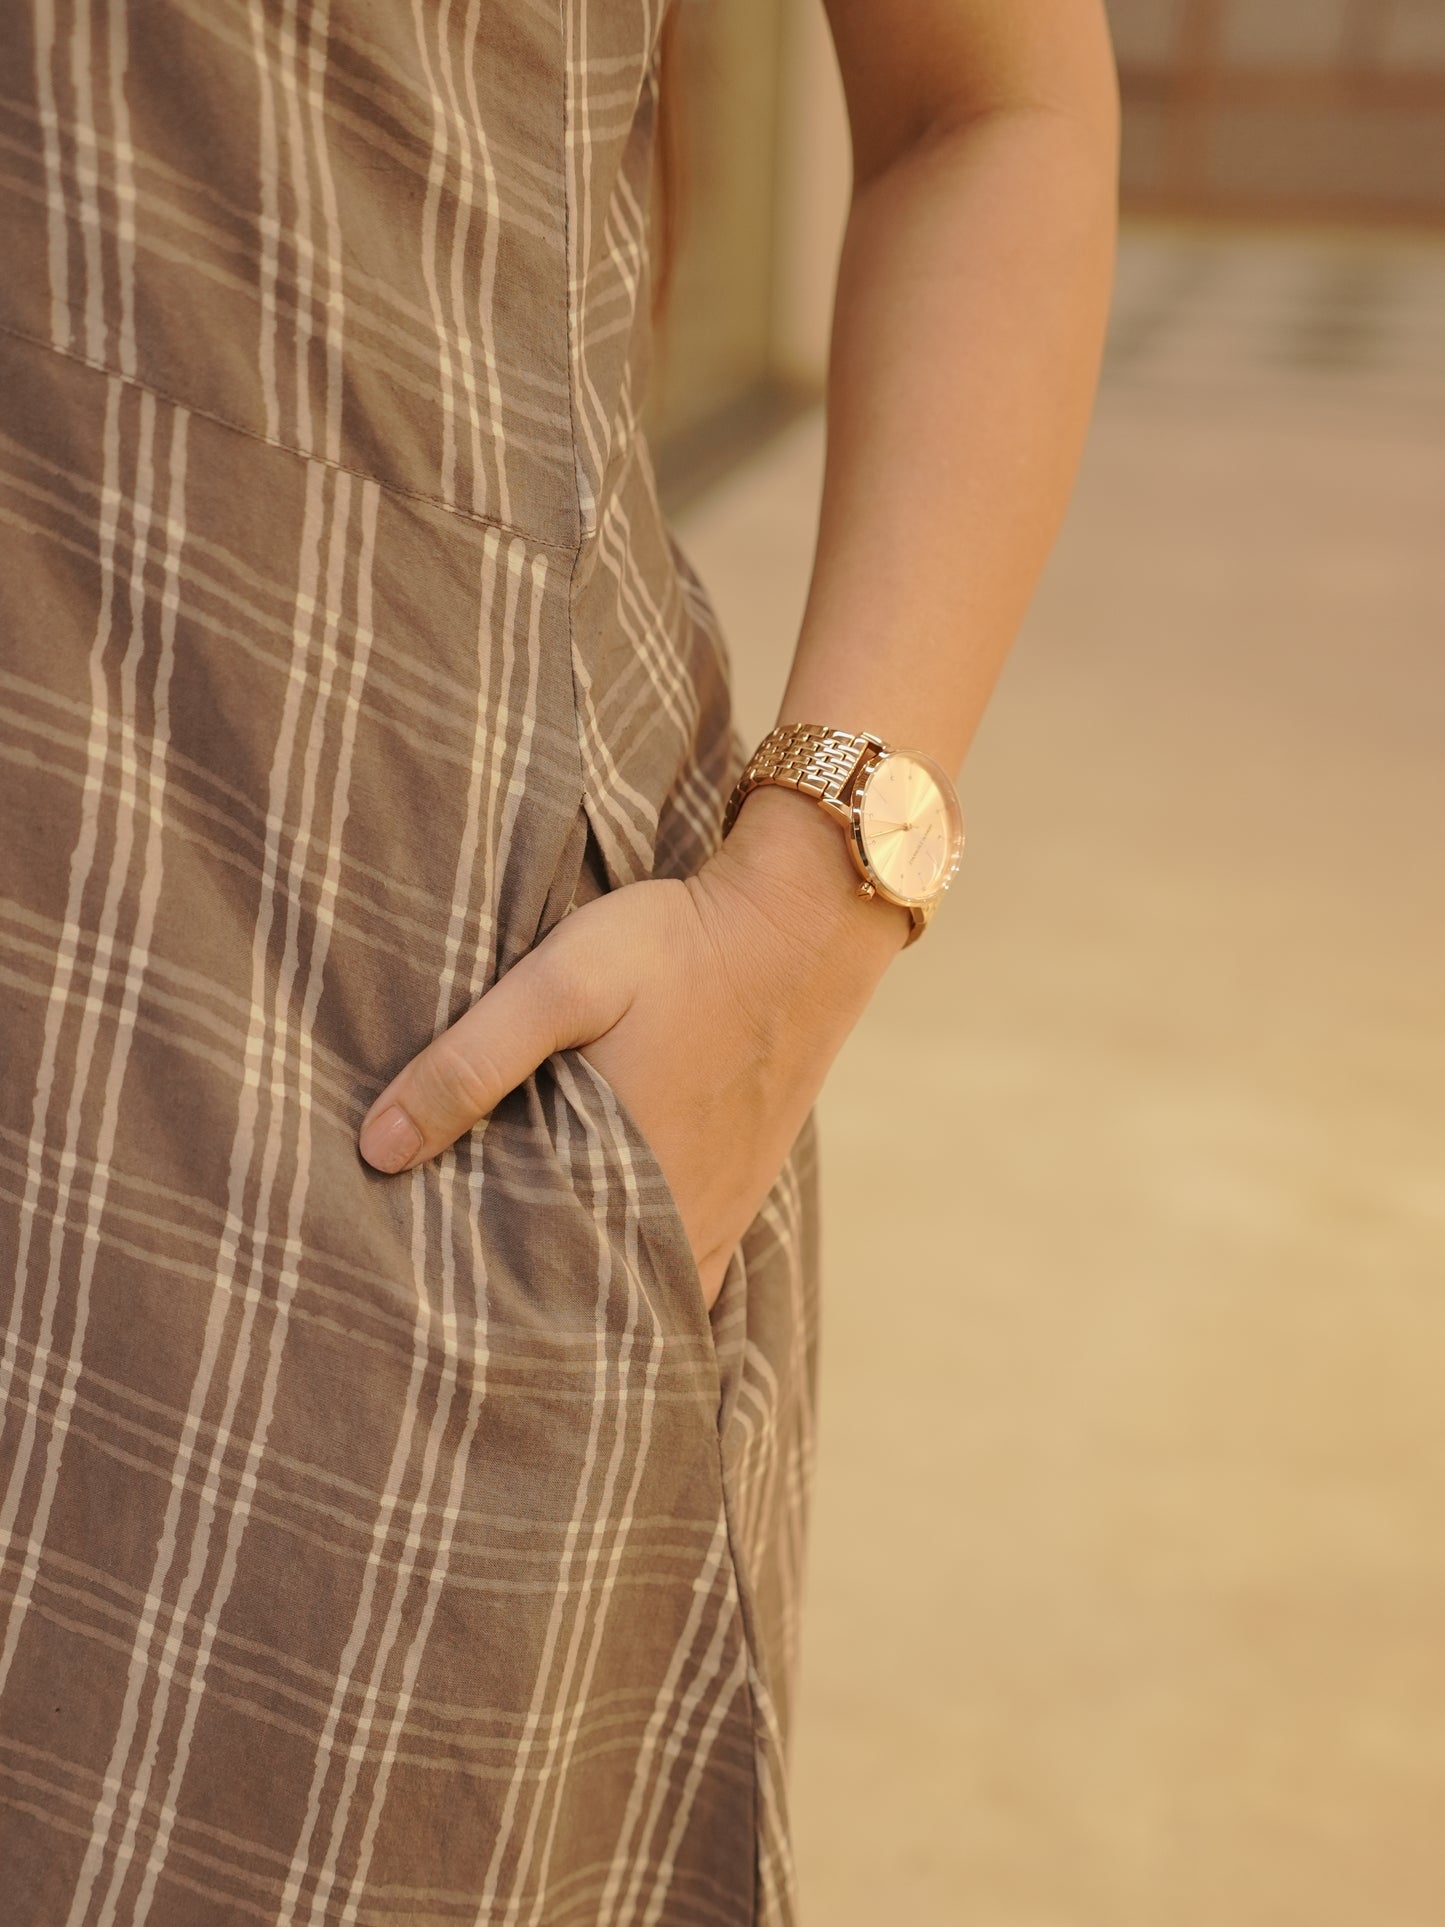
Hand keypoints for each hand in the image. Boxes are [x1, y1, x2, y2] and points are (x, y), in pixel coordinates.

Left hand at [356, 786, 909, 1308]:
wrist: (803, 925)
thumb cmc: (676, 947)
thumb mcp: (560, 983)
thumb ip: (470, 1062)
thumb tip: (379, 1150)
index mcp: (623, 1182)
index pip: (530, 1282)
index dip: (473, 1293)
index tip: (419, 1288)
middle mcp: (678, 1220)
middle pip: (584, 1300)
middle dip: (524, 1305)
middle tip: (452, 1297)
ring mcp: (719, 1215)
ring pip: (638, 1292)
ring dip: (583, 1291)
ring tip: (515, 1284)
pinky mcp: (741, 1193)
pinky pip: (685, 1271)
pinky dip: (638, 1276)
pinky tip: (598, 1254)